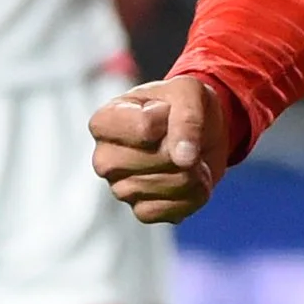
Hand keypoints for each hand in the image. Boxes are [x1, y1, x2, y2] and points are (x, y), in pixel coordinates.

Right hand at [91, 75, 226, 223]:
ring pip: (164, 187)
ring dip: (193, 173)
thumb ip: (187, 118)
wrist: (200, 130)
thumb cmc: (181, 104)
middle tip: (184, 139)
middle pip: (153, 160)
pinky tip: (193, 180)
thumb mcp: (189, 92)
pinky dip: (192, 196)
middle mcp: (104, 159)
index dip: (171, 120)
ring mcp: (120, 188)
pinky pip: (170, 211)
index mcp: (104, 122)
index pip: (144, 128)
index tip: (168, 112)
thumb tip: (184, 159)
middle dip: (182, 150)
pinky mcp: (141, 210)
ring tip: (192, 158)